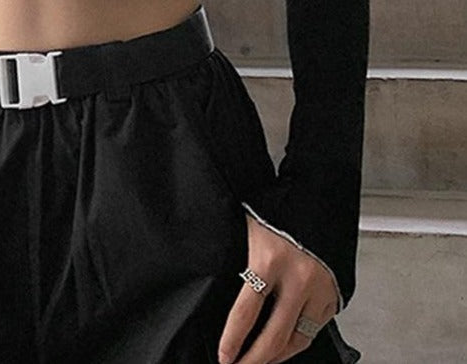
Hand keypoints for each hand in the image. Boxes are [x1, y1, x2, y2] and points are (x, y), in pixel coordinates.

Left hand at [217, 213, 338, 363]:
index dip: (232, 340)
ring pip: (297, 339)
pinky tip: (282, 346)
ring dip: (276, 356)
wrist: (319, 196)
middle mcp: (297, 279)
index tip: (223, 357)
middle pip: (274, 337)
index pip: (246, 313)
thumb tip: (211, 277)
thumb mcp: (247, 228)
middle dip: (254, 359)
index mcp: (269, 261)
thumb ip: (236, 256)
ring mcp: (318, 289)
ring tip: (259, 360)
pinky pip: (313, 329)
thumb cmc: (277, 208)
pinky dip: (297, 342)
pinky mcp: (333, 294)